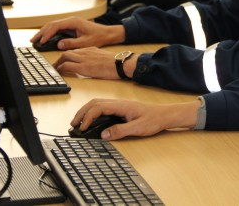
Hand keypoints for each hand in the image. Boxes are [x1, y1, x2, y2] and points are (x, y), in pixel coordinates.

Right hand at [31, 17, 125, 48]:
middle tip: (33, 40)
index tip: (42, 41)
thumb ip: (72, 43)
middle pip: (52, 24)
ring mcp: (70, 23)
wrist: (107, 33)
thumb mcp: (85, 42)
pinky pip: (57, 28)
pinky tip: (45, 38)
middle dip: (42, 32)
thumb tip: (59, 44)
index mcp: (74, 22)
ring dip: (44, 32)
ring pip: (53, 26)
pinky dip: (50, 33)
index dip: (47, 33)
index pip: (56, 26)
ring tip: (36, 39)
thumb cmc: (98, 36)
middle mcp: (71, 20)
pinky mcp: (71, 26)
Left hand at [53, 46, 128, 78]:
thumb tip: (91, 63)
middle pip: (67, 52)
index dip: (67, 56)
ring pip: (64, 57)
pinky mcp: (83, 67)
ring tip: (54, 70)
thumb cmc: (116, 63)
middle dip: (59, 59)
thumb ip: (95, 57)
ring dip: (57, 63)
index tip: (64, 61)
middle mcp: (85, 52)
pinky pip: (67, 65)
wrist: (121, 63)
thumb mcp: (104, 56)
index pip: (75, 51)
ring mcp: (84, 59)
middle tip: (55, 66)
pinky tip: (59, 73)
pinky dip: (61, 69)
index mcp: (91, 49)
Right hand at [71, 98, 201, 139]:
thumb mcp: (138, 128)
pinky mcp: (121, 109)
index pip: (98, 108)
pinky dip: (93, 112)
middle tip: (73, 125)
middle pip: (94, 103)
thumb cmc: (154, 119)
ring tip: (78, 123)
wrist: (165, 115)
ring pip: (97, 104)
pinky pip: (102, 107)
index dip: (87, 117)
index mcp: (121, 105)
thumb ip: (120, 131)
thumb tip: (104, 135)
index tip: (82, 128)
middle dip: (82, 113)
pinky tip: (91, 120)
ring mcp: (119, 105)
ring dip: (86, 112)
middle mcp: (118, 103)